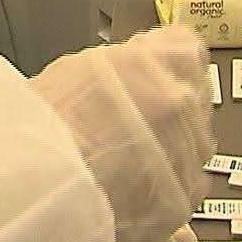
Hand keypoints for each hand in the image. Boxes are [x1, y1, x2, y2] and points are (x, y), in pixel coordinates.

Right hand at [30, 25, 215, 241]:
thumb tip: (137, 68)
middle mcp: (186, 101)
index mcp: (165, 61)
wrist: (46, 176)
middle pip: (193, 96)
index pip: (187, 49)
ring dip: (172, 145)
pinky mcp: (186, 192)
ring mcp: (192, 149)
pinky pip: (188, 182)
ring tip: (130, 159)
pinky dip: (168, 183)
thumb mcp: (85, 64)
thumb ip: (128, 63)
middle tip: (132, 121)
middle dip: (169, 106)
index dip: (165, 63)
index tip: (151, 75)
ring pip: (195, 141)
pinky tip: (137, 186)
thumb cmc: (53, 118)